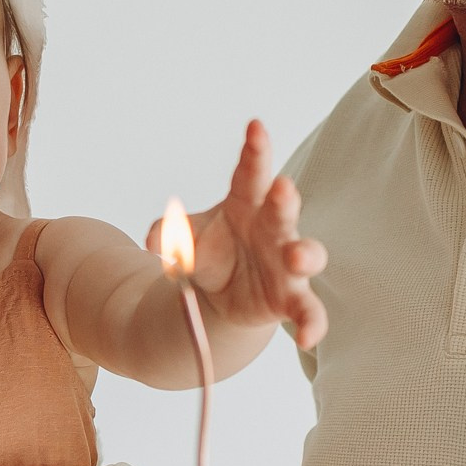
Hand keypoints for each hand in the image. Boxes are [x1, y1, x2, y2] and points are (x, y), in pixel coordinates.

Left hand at [146, 120, 328, 348]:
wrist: (219, 294)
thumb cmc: (209, 251)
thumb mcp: (184, 241)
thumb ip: (168, 235)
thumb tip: (153, 238)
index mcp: (247, 203)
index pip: (251, 173)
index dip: (255, 151)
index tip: (255, 126)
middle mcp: (274, 229)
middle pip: (282, 210)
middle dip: (284, 199)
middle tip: (283, 187)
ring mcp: (287, 264)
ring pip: (306, 255)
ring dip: (306, 254)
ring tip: (297, 256)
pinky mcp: (290, 299)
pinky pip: (308, 311)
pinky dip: (312, 324)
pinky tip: (308, 339)